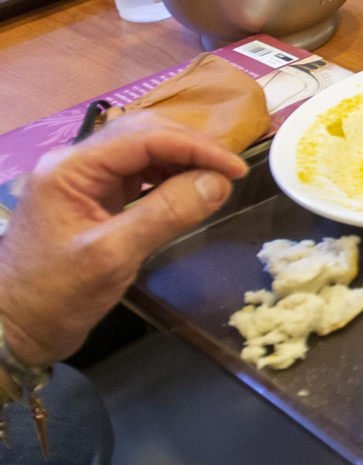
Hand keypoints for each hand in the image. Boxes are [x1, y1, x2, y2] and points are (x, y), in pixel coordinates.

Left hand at [0, 113, 245, 365]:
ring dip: (181, 162)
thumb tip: (219, 183)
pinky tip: (186, 193)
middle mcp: (74, 164)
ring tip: (214, 183)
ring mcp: (81, 181)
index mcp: (71, 168)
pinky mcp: (89, 200)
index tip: (237, 170)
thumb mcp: (113, 255)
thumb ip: (166, 213)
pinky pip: (135, 176)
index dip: (197, 147)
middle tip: (230, 174)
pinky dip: (166, 179)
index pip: (145, 136)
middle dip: (191, 148)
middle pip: (143, 134)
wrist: (11, 330)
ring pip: (141, 152)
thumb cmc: (55, 295)